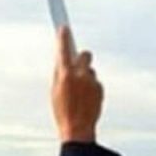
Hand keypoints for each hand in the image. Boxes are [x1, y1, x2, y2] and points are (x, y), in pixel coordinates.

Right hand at [52, 26, 102, 142]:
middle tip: (75, 64)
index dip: (63, 37)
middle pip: (85, 54)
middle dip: (80, 57)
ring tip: (77, 91)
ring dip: (85, 75)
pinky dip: (90, 86)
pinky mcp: (100, 88)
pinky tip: (84, 98)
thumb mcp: (55, 90)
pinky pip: (94, 81)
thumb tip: (64, 60)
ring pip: (90, 69)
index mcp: (65, 75)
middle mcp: (81, 75)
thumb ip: (60, 73)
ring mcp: (92, 81)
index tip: (64, 28)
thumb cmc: (63, 110)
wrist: (78, 128)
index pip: (64, 50)